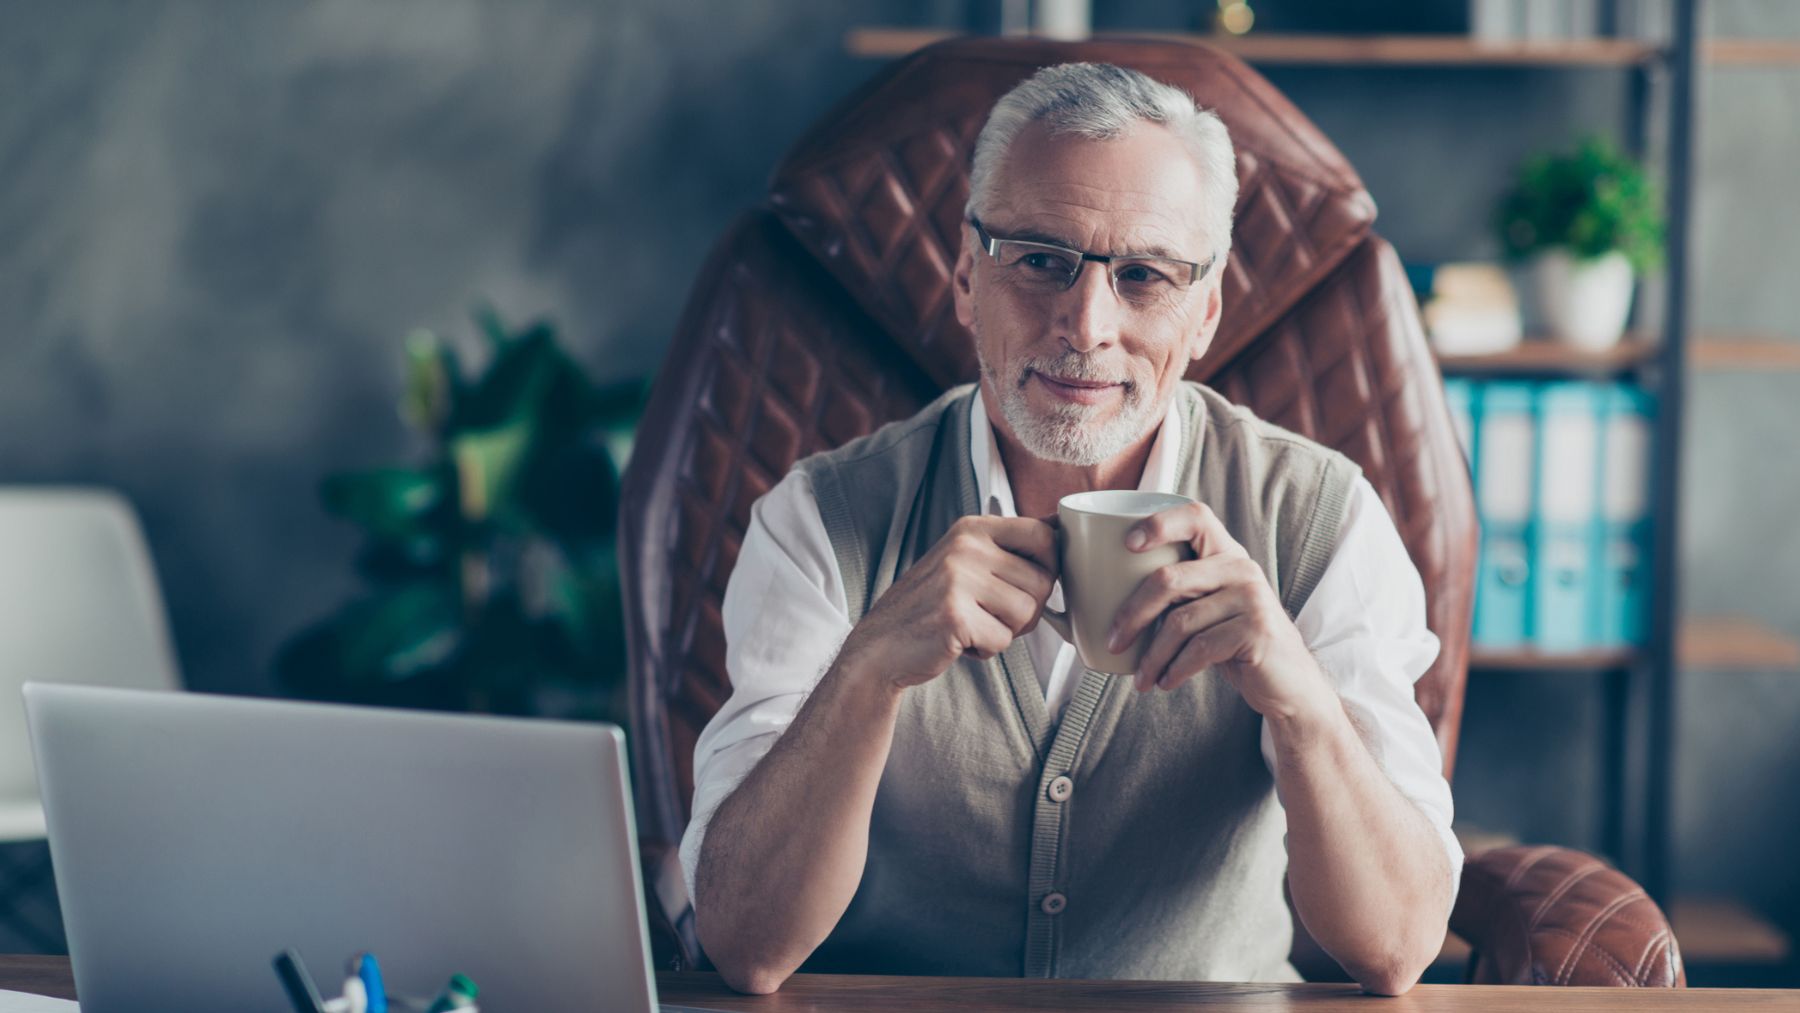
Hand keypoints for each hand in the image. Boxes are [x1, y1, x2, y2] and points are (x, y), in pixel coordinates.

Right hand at [839, 515, 1057, 691]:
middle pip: (1042, 582)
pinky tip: (960, 641)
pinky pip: (1003, 639)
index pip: (1045, 535)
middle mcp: (966, 546)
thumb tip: (1062, 525)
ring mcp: (958, 579)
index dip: (1049, 568)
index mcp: (972, 528)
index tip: (1026, 584)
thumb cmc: (931, 606)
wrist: (881, 645)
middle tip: (992, 615)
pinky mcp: (954, 615)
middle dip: (1026, 609)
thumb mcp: (966, 561)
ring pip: (1026, 612)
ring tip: (972, 626)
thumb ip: (1009, 546)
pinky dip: (987, 649)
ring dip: (1006, 631)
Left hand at [1106, 501, 1330, 719]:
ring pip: (1180, 622)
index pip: (1195, 516)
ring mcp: (1252, 598)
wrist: (1289, 684)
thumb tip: (1104, 594)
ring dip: (1152, 656)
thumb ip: (1178, 593)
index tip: (1126, 545)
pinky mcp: (1256, 630)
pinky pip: (1200, 648)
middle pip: (1169, 579)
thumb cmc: (1233, 643)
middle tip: (1113, 641)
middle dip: (1132, 614)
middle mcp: (1241, 568)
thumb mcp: (1208, 609)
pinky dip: (1175, 669)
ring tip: (1141, 679)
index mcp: (1226, 553)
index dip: (1158, 524)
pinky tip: (1165, 683)